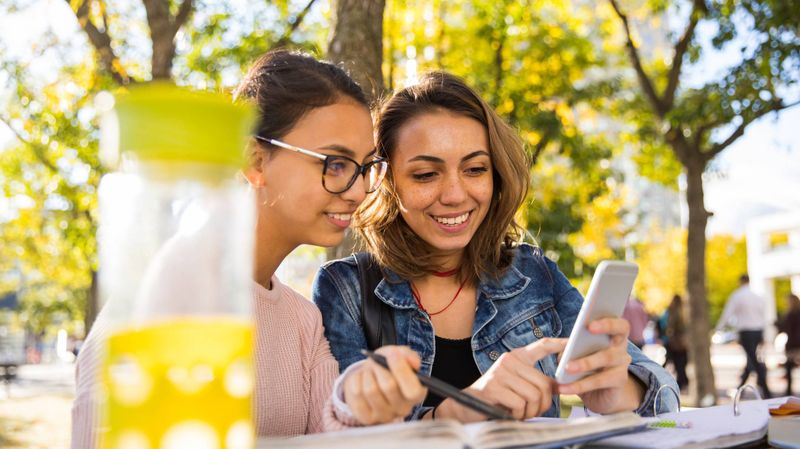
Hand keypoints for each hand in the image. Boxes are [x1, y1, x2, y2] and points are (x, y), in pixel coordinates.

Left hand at [344, 345, 426, 424]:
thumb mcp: (399, 356)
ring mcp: (384, 416)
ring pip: (371, 390)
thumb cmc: (388, 367)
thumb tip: (412, 361)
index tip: (393, 354)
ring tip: (369, 370)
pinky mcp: (366, 417)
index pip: (413, 391)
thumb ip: (408, 356)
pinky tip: (362, 379)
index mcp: (416, 394)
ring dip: (367, 374)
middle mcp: (403, 409)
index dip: (402, 370)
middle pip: (389, 387)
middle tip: (376, 360)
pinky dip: (357, 380)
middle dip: (380, 367)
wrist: (370, 377)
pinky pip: (357, 394)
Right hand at [438, 338, 566, 421]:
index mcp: (516, 357)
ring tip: (520, 414)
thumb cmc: (495, 397)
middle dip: (543, 404)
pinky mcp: (494, 387)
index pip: (542, 345)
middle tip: (534, 412)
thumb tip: (557, 386)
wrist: (465, 405)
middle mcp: (509, 360)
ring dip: (530, 411)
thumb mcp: (516, 385)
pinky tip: (509, 413)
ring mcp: (500, 372)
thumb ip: (534, 382)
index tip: (572, 344)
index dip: (559, 343)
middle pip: (543, 383)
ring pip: (533, 395)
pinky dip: (517, 415)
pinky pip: (519, 404)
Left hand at [557, 317, 642, 413]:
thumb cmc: (587, 369)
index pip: (618, 323)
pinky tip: (564, 388)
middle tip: (581, 336)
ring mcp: (622, 364)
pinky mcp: (619, 381)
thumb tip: (556, 348)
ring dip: (584, 362)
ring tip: (566, 368)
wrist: (600, 396)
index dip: (608, 321)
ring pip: (606, 358)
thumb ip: (568, 348)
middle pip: (617, 335)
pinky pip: (599, 381)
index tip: (590, 323)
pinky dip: (579, 385)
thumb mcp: (576, 356)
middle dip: (600, 332)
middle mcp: (621, 346)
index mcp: (612, 335)